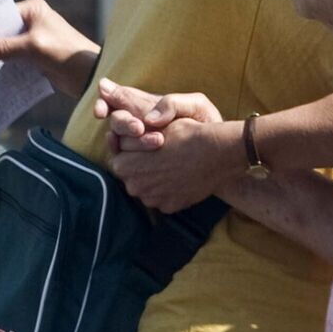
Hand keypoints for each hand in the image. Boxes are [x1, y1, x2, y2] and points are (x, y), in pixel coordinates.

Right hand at [0, 0, 99, 97]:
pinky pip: (14, 61)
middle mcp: (32, 22)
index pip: (2, 15)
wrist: (90, 76)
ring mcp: (33, 40)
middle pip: (2, 32)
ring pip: (6, 48)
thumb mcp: (33, 48)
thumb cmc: (66, 54)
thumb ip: (5, 48)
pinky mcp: (35, 57)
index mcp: (33, 10)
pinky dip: (3, 67)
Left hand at [92, 80, 237, 211]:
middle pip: (132, 174)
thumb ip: (129, 132)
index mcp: (124, 166)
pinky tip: (180, 175)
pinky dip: (168, 188)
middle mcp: (134, 187)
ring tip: (171, 162)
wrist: (218, 153)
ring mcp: (152, 199)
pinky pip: (162, 197)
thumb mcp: (153, 124)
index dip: (132, 148)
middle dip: (140, 164)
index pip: (119, 157)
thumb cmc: (186, 133)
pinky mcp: (169, 207)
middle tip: (159, 151)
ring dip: (154, 177)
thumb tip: (114, 135)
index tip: (147, 142)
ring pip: (147, 187)